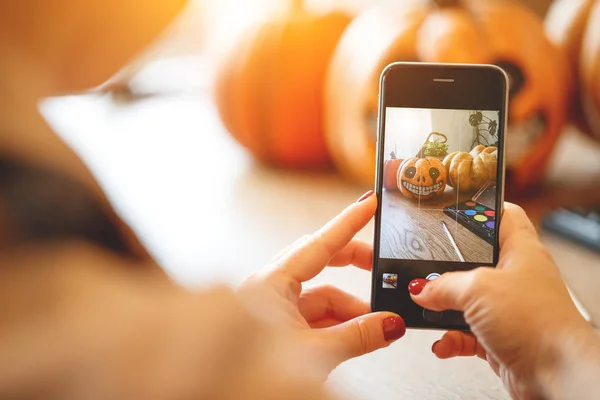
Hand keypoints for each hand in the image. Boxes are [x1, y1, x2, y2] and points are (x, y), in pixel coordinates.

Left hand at [238, 191, 405, 374]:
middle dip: (353, 265)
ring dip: (351, 307)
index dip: (346, 223)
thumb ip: (356, 336)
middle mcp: (268, 290)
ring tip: (377, 325)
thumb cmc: (249, 372)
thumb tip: (390, 324)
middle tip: (380, 264)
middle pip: (319, 264)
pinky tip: (359, 334)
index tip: (367, 205)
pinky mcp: (278, 326)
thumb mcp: (313, 353)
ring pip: (320, 295)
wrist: (222, 394)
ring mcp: (273, 308)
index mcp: (268, 285)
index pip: (317, 245)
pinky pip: (315, 315)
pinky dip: (339, 322)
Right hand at [409, 203, 595, 399]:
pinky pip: (465, 332)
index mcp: (521, 251)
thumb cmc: (539, 324)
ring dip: (443, 308)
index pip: (504, 216)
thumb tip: (421, 288)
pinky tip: (442, 341)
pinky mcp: (499, 337)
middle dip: (447, 269)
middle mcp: (516, 277)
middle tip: (427, 267)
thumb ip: (443, 285)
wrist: (557, 375)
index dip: (481, 208)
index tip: (457, 207)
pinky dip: (450, 337)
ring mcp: (508, 309)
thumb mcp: (478, 289)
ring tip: (428, 309)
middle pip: (474, 262)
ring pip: (466, 301)